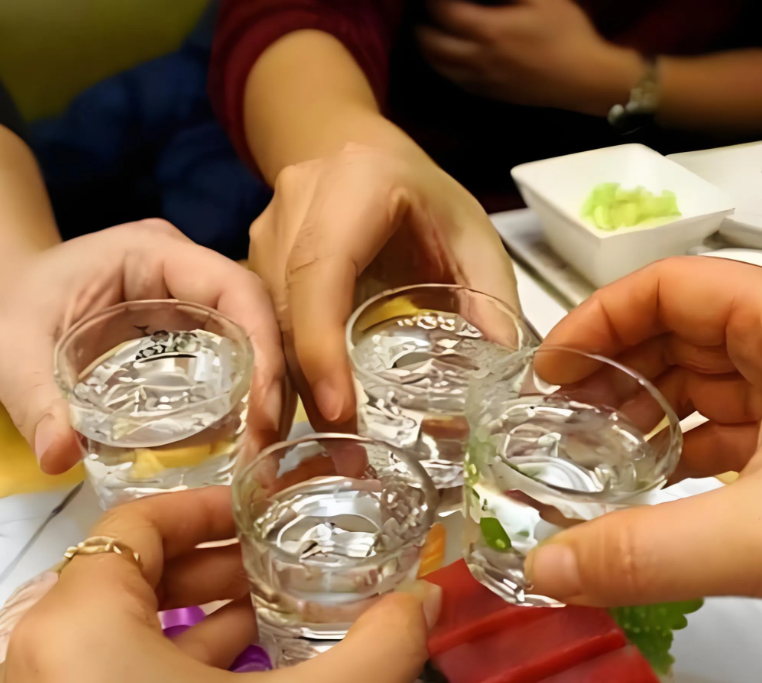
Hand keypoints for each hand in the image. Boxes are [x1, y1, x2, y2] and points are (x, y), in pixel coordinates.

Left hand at [0, 220, 288, 473]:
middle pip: (258, 316)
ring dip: (267, 393)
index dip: (263, 344)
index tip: (263, 410)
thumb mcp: (8, 351)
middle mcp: (186, 270)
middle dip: (273, 380)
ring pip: (254, 339)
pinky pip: (232, 358)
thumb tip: (60, 456)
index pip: (234, 287)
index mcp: (153, 253)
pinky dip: (245, 397)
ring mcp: (191, 299)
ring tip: (263, 451)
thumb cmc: (3, 307)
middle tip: (269, 444)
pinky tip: (243, 441)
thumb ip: (34, 401)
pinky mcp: (188, 330)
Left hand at [0, 487, 440, 682]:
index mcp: (76, 623)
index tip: (264, 513)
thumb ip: (378, 649)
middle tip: (278, 564)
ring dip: (189, 623)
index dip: (208, 509)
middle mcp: (33, 660)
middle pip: (124, 578)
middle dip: (210, 568)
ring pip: (111, 637)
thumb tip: (430, 599)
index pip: (137, 524)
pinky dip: (159, 672)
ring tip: (267, 619)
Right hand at [248, 142, 517, 424]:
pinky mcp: (253, 255)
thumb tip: (507, 371)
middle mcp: (297, 199)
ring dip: (291, 385)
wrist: (360, 150)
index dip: (322, 342)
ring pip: (267, 319)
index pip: (321, 268)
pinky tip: (311, 412)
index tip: (339, 408)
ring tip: (332, 448)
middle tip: (342, 453)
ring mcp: (266, 226)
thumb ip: (490, 293)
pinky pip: (263, 320)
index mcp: (355, 183)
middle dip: (307, 384)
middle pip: (287, 303)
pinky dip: (285, 368)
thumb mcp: (470, 231)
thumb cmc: (423, 194)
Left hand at [417, 0, 642, 114]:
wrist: (585, 79)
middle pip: (430, 44)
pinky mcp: (490, 94)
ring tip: (430, 33)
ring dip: (428, 48)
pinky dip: (445, 67)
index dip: (433, 0)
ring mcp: (481, 80)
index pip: (442, 12)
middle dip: (422, 25)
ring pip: (439, 67)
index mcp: (487, 30)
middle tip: (426, 12)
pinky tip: (450, 57)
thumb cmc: (566, 33)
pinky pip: (456, 81)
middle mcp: (476, 59)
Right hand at [525, 257, 761, 634]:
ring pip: (714, 376)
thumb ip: (645, 551)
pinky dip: (696, 444)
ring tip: (598, 452)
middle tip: (560, 417)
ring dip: (654, 410)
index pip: (669, 284)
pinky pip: (745, 420)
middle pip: (684, 327)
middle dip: (617, 369)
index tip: (549, 369)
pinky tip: (663, 480)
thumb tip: (549, 567)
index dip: (597, 320)